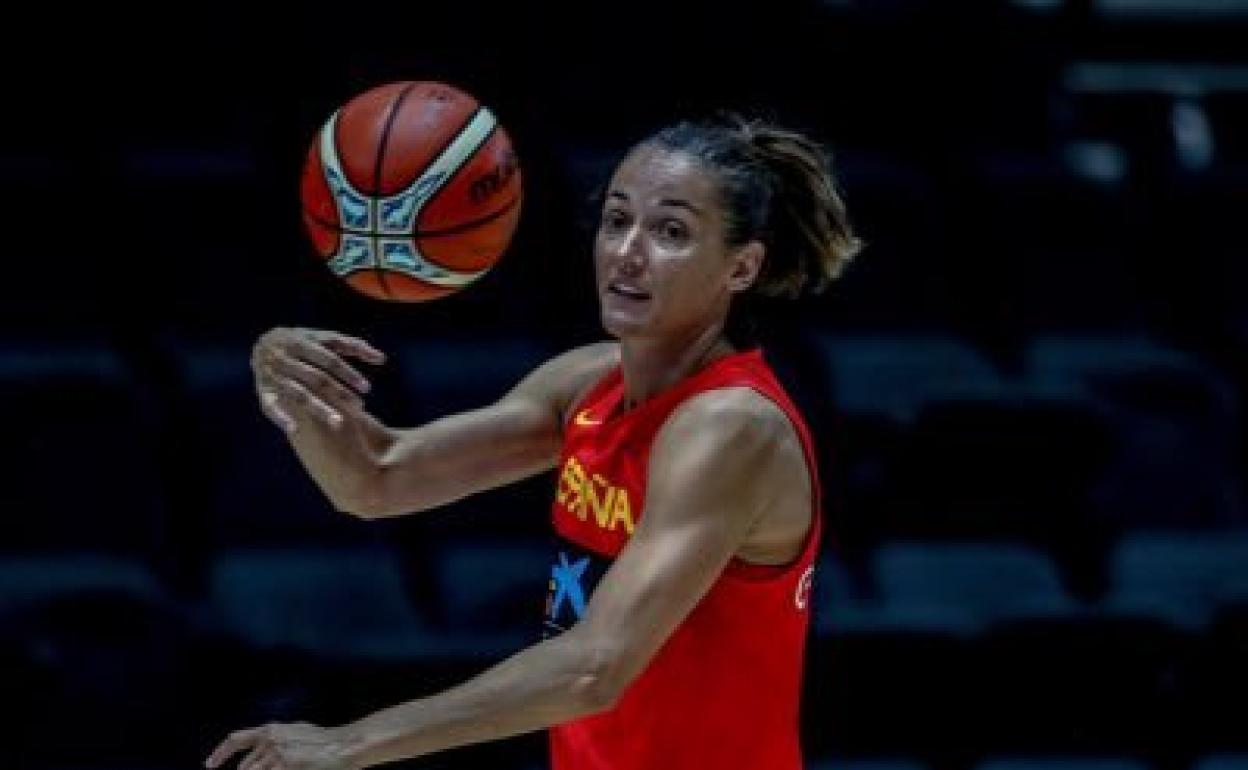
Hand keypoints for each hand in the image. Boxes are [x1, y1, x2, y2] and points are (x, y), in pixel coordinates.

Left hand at [205, 722, 358, 769]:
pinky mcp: (287, 766)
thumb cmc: (322, 740)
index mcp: (271, 730)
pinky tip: (288, 768)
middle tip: (267, 769)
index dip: (220, 753)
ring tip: (284, 765)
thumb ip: (275, 739)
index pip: (236, 740)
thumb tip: (260, 745)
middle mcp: (271, 741)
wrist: (343, 746)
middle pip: (245, 768)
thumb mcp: (295, 731)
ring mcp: (278, 756)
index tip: (209, 765)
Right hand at [251, 327, 385, 434]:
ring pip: (297, 394)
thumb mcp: (324, 338)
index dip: (348, 373)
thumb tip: (382, 359)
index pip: (329, 359)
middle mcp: (285, 358)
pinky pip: (269, 407)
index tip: (367, 388)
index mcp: (301, 341)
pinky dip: (280, 418)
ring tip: (339, 424)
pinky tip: (295, 430)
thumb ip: (352, 346)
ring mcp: (273, 375)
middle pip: (316, 378)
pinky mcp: (263, 392)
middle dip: (339, 393)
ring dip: (317, 408)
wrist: (261, 343)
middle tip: (359, 409)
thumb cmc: (303, 342)